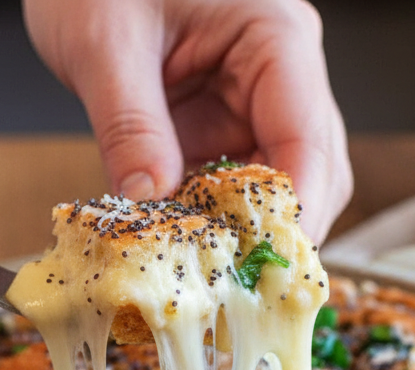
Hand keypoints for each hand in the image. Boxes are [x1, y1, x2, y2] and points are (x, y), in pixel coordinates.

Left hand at [23, 0, 351, 242]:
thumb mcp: (105, 41)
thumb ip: (130, 123)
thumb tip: (149, 202)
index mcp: (276, 37)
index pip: (308, 141)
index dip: (290, 214)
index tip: (257, 267)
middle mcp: (280, 74)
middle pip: (310, 175)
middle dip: (273, 234)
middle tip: (230, 286)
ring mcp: (252, 103)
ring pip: (272, 189)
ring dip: (237, 233)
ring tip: (198, 273)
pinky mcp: (217, 125)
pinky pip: (226, 187)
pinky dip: (205, 221)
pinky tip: (175, 247)